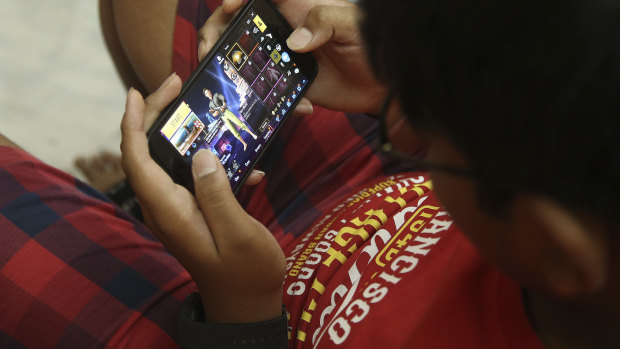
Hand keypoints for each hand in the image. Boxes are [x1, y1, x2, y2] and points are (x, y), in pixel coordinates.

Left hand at [120, 74, 285, 322]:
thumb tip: (200, 154)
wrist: (246, 303)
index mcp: (170, 211)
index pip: (136, 160)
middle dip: (155, 116)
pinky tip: (243, 156)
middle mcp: (166, 207)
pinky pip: (192, 174)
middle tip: (176, 85)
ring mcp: (179, 208)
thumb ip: (217, 195)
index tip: (138, 93)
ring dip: (178, 130)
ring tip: (197, 103)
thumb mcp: (237, 234)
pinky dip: (207, 156)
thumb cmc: (245, 272)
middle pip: (146, 153)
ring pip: (167, 160)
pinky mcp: (194, 209)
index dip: (132, 124)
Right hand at [198, 0, 382, 113]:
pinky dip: (274, 101)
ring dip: (229, 67)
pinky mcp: (287, 83)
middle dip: (215, 32)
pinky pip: (267, 90)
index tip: (230, 6)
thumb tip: (295, 42)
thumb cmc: (371, 45)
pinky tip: (302, 107)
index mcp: (295, 6)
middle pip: (236, 24)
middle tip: (210, 48)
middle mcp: (281, 30)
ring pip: (242, 57)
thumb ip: (325, 22)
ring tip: (225, 78)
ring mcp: (281, 57)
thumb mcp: (352, 26)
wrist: (381, 84)